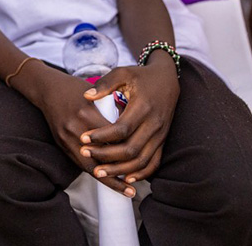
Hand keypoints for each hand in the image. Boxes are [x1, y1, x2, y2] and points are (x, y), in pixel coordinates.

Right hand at [20, 64, 134, 194]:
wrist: (47, 89)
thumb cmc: (76, 90)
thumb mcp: (97, 96)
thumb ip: (113, 111)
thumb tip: (134, 130)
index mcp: (86, 114)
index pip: (110, 140)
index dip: (125, 153)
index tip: (141, 162)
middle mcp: (75, 128)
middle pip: (99, 158)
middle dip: (116, 175)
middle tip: (133, 189)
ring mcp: (65, 138)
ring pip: (88, 166)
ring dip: (106, 179)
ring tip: (123, 190)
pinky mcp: (60, 143)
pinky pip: (79, 162)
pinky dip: (94, 172)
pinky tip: (106, 178)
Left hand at [79, 55, 178, 186]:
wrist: (168, 80)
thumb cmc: (141, 76)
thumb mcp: (123, 73)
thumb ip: (105, 84)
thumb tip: (86, 96)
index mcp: (144, 107)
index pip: (121, 128)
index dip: (102, 136)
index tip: (83, 137)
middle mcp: (154, 124)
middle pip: (131, 148)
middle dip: (106, 156)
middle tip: (85, 154)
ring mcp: (160, 135)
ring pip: (142, 160)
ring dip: (120, 169)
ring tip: (98, 172)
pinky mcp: (162, 141)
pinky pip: (154, 163)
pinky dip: (140, 173)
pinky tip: (124, 178)